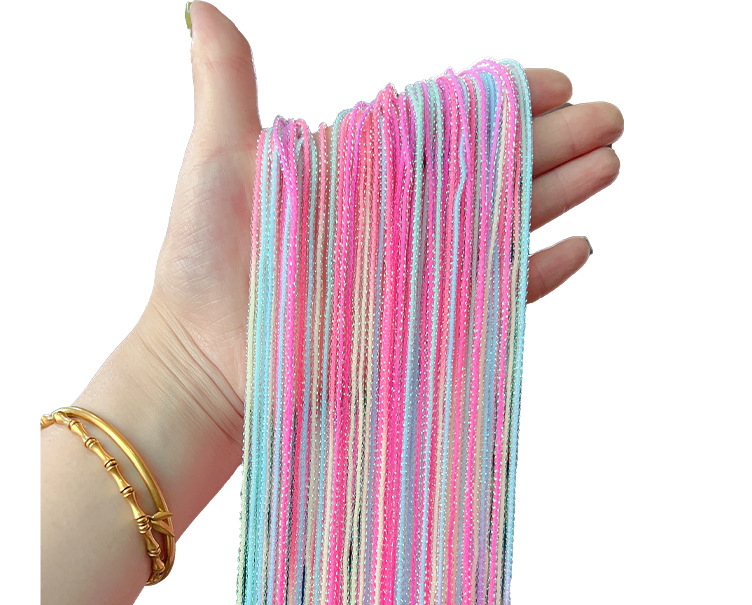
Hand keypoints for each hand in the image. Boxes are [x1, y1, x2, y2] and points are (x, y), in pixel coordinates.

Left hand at [134, 0, 623, 488]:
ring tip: (609, 164)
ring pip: (504, 226)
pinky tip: (580, 247)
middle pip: (492, 171)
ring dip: (559, 196)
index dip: (503, 102)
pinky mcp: (424, 326)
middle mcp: (398, 218)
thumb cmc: (201, 263)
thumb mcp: (218, 160)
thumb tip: (200, 3)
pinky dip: (538, 277)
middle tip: (611, 117)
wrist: (201, 360)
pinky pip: (495, 297)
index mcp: (364, 171)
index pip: (450, 125)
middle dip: (554, 142)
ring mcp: (416, 274)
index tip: (554, 80)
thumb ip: (227, 82)